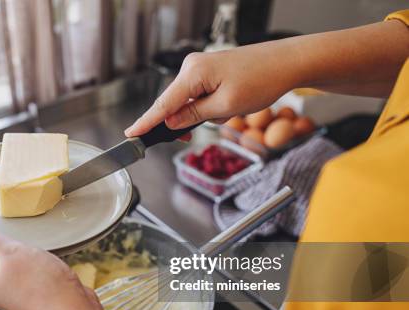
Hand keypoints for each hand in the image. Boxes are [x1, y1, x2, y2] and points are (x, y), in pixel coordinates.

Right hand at [125, 43, 297, 136]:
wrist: (286, 63)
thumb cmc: (261, 81)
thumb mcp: (226, 107)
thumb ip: (194, 116)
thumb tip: (170, 123)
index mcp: (193, 73)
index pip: (163, 104)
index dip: (146, 123)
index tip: (131, 135)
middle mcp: (192, 67)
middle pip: (173, 104)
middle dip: (183, 122)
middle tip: (188, 138)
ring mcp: (200, 68)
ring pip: (188, 102)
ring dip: (202, 115)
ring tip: (227, 113)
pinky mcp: (209, 71)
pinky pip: (199, 96)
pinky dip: (209, 107)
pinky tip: (228, 106)